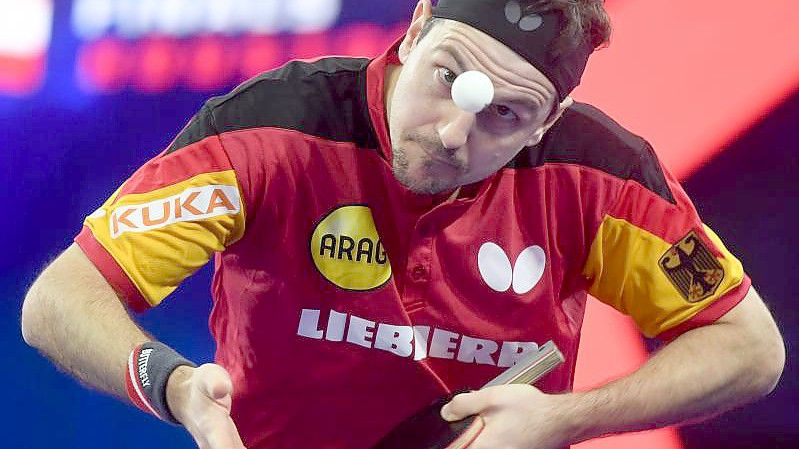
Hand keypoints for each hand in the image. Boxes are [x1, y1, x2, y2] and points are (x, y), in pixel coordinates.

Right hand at [166, 363, 246, 448]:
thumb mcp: (207, 376)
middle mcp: (213, 441)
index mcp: (211, 425)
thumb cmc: (201, 384)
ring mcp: (217, 446)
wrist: (184, 396)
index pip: (222, 445)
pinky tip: (262, 448)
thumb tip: (223, 390)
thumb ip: (215, 382)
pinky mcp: (225, 445)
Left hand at [440, 384, 575, 448]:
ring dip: (481, 435)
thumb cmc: (532, 411)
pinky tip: (504, 425)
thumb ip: (463, 405)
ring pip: (482, 444)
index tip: (453, 429)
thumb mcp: (491, 398)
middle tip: (476, 419)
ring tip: (493, 420)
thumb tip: (447, 412)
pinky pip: (494, 445)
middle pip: (468, 446)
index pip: (454, 448)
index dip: (452, 439)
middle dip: (467, 433)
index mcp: (482, 448)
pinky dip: (493, 437)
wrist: (561, 419)